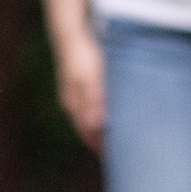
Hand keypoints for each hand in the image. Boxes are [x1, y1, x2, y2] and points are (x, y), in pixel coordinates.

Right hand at [52, 28, 106, 148]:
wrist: (70, 33)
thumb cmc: (82, 55)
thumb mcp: (90, 77)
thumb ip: (93, 100)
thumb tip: (97, 125)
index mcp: (74, 105)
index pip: (88, 134)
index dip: (101, 147)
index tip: (117, 158)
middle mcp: (72, 104)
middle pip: (88, 130)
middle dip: (101, 142)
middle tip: (120, 154)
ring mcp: (74, 94)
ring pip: (89, 119)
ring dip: (101, 130)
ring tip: (118, 138)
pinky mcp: (80, 85)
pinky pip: (92, 107)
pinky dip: (101, 115)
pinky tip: (112, 113)